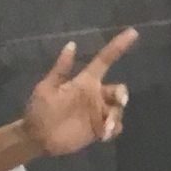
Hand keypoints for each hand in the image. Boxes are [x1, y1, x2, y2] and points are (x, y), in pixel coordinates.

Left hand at [20, 30, 138, 158]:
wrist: (37, 137)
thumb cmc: (40, 110)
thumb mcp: (47, 87)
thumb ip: (61, 69)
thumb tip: (71, 44)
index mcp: (84, 82)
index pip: (105, 60)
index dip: (118, 46)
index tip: (133, 33)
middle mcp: (94, 95)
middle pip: (118, 89)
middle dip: (122, 94)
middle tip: (120, 101)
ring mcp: (98, 113)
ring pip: (118, 109)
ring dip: (115, 116)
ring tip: (106, 127)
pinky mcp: (99, 129)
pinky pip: (115, 127)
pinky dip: (114, 129)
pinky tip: (104, 135)